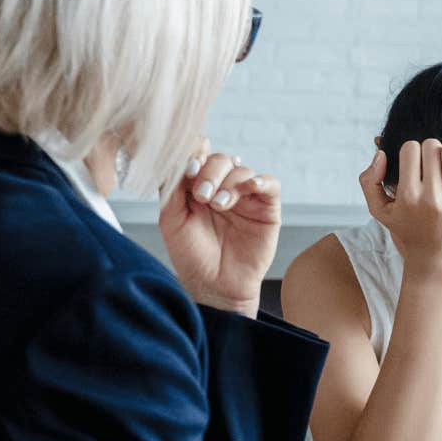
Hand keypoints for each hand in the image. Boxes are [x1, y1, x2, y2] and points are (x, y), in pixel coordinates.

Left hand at [160, 139, 280, 317]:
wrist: (213, 286)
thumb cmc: (191, 255)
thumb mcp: (171, 219)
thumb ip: (172, 187)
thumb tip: (181, 157)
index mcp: (197, 185)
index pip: (199, 156)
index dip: (195, 154)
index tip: (188, 167)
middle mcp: (222, 187)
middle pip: (221, 159)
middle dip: (210, 173)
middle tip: (203, 196)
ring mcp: (245, 197)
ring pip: (242, 169)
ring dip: (229, 183)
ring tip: (219, 205)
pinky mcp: (267, 209)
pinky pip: (270, 184)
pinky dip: (261, 180)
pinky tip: (250, 187)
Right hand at [357, 140, 441, 275]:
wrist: (436, 261)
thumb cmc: (406, 231)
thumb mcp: (379, 211)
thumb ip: (369, 181)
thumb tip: (381, 153)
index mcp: (408, 197)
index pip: (410, 148)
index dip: (409, 151)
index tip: (411, 163)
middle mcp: (432, 197)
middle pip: (431, 146)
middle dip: (428, 150)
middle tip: (428, 165)